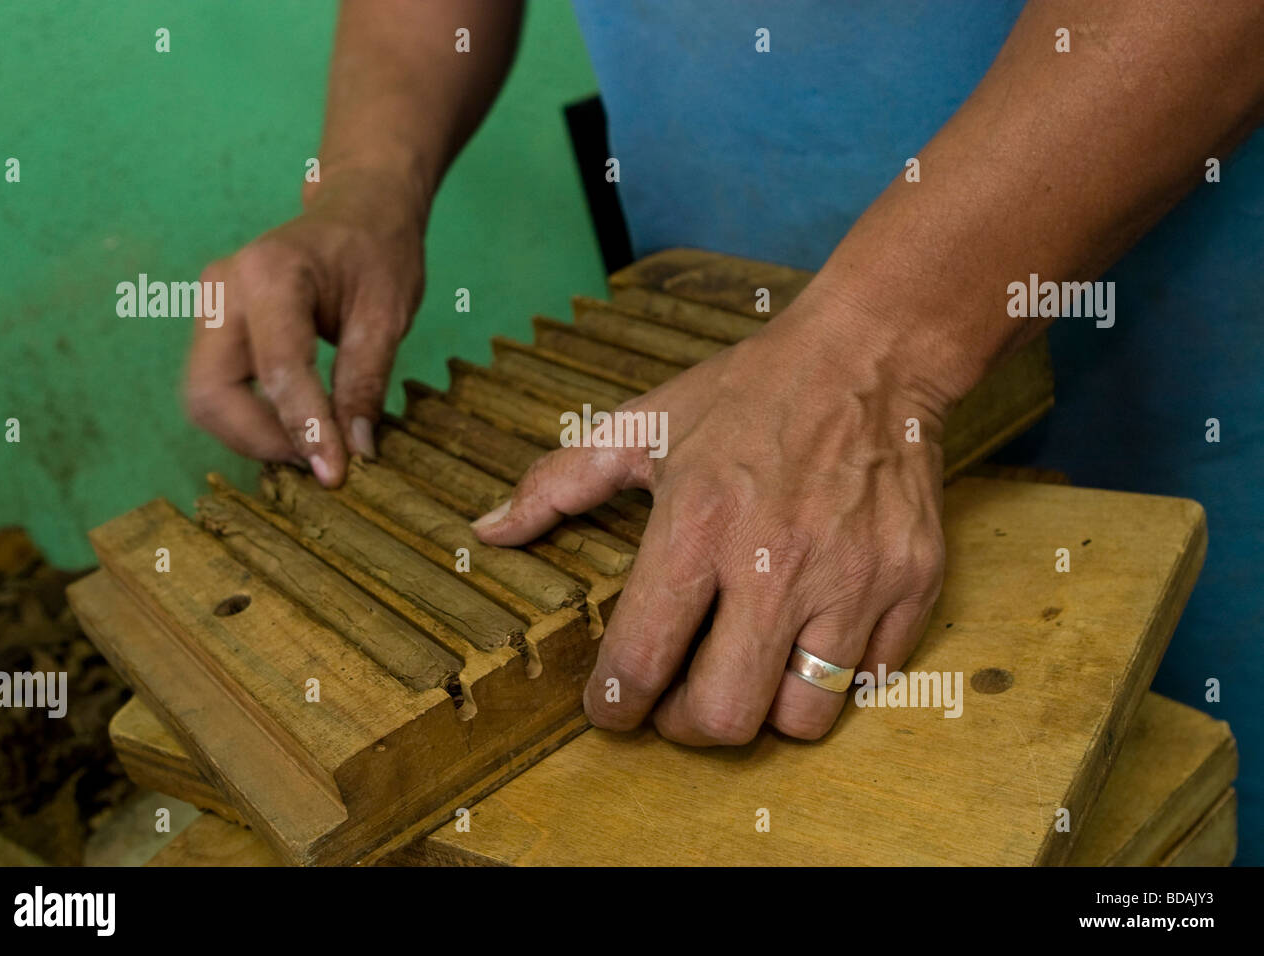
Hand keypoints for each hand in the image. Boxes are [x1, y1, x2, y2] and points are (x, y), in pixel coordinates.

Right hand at [185, 168, 427, 485]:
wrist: (358, 209)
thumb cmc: (377, 251)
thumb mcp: (387, 315)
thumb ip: (365, 383)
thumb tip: (354, 452)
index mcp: (272, 274)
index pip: (279, 371)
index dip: (306, 431)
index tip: (336, 475)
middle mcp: (224, 288)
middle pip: (211, 393)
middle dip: (261, 440)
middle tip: (321, 460)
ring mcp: (211, 306)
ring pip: (205, 398)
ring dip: (254, 435)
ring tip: (316, 444)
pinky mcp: (214, 325)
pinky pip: (217, 389)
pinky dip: (251, 419)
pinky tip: (297, 427)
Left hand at [473, 291, 948, 743]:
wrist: (871, 357)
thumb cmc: (749, 393)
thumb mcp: (643, 425)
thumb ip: (558, 482)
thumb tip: (488, 532)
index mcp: (696, 526)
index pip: (639, 663)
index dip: (612, 706)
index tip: (611, 707)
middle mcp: (775, 565)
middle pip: (723, 717)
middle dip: (685, 725)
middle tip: (678, 699)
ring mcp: (853, 580)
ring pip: (801, 717)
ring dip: (763, 709)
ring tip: (747, 671)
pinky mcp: (911, 585)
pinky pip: (869, 679)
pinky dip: (833, 676)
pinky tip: (808, 637)